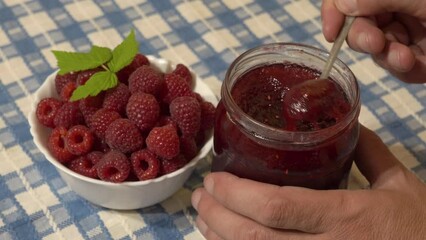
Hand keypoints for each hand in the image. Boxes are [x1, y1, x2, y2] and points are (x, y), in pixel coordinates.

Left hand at [191, 126, 425, 239]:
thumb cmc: (422, 227)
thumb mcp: (401, 184)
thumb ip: (369, 151)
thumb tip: (344, 126)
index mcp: (347, 218)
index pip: (277, 207)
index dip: (237, 195)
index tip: (214, 179)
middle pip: (255, 238)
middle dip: (218, 217)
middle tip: (199, 198)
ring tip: (204, 220)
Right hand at [321, 0, 425, 82]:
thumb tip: (341, 4)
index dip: (335, 12)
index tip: (331, 33)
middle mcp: (397, 9)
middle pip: (358, 25)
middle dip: (362, 37)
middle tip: (374, 43)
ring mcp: (409, 34)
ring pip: (376, 50)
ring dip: (386, 56)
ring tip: (405, 58)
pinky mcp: (419, 59)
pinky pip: (397, 69)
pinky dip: (404, 70)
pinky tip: (414, 64)